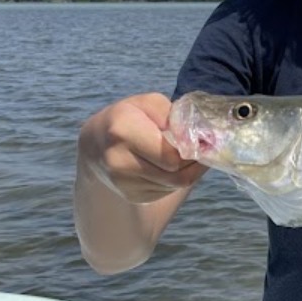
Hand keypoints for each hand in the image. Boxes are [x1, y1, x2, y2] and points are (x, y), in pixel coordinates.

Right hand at [77, 93, 206, 204]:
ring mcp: (123, 183)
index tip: (205, 141)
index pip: (171, 155)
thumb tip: (198, 138)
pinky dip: (176, 180)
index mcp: (122, 132)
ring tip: (189, 156)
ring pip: (174, 185)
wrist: (97, 144)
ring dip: (188, 172)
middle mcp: (118, 161)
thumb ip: (173, 116)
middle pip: (176, 174)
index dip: (193, 149)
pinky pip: (166, 192)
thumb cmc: (129, 117)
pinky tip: (172, 166)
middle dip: (194, 163)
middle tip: (204, 150)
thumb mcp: (148, 103)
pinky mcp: (131, 196)